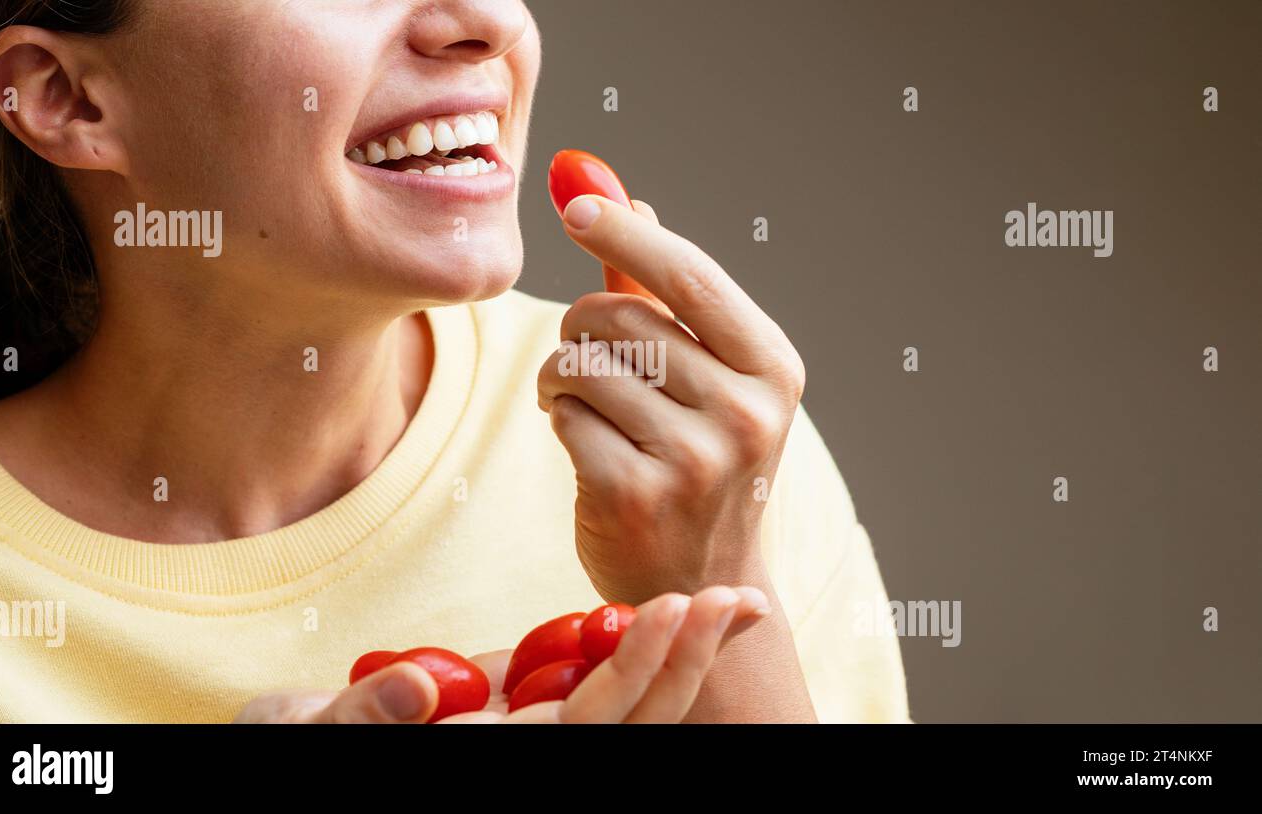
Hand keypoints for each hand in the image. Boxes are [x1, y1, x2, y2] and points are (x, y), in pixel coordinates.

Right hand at [233, 586, 767, 722]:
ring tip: (731, 600)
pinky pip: (593, 674)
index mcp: (493, 757)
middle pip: (631, 719)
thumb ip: (362, 716)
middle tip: (732, 599)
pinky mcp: (522, 696)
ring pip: (625, 698)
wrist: (294, 739)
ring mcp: (531, 720)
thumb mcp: (303, 731)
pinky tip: (675, 608)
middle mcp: (529, 745)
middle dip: (684, 661)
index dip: (630, 671)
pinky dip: (637, 641)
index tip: (667, 609)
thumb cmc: (291, 741)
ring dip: (680, 651)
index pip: (585, 726)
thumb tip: (420, 694)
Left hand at [537, 195, 805, 603]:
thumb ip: (663, 291)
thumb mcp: (704, 375)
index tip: (575, 204)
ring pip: (582, 364)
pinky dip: (559, 419)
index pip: (690, 276)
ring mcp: (694, 459)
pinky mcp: (636, 495)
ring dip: (561, 375)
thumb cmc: (698, 458)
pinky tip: (580, 439)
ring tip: (582, 402)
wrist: (699, 578)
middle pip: (619, 315)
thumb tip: (626, 198)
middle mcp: (745, 412)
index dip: (625, 231)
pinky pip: (565, 416)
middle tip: (586, 356)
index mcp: (773, 368)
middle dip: (581, 325)